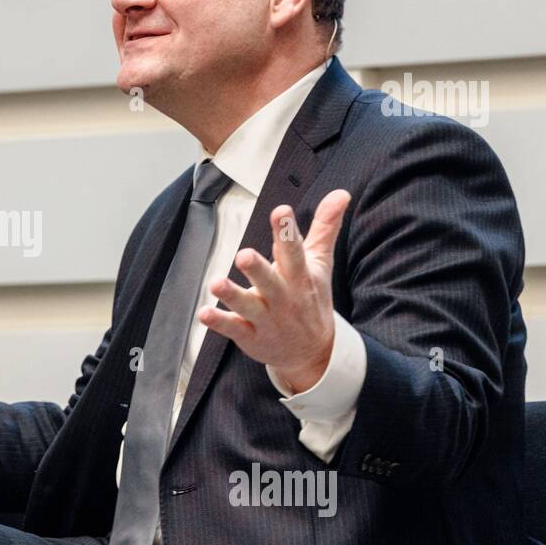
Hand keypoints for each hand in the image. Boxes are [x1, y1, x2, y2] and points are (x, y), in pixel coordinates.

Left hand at [199, 189, 351, 393]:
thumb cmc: (311, 297)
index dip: (286, 232)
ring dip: (232, 296)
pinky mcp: (251, 337)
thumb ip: (325, 227)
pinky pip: (233, 329)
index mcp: (300, 276)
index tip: (281, 212)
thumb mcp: (320, 263)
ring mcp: (267, 319)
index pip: (294, 251)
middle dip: (258, 269)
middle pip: (271, 281)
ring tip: (215, 283)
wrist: (314, 352)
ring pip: (248, 307)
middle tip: (244, 255)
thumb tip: (341, 192)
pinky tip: (204, 313)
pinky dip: (218, 322)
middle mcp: (284, 298)